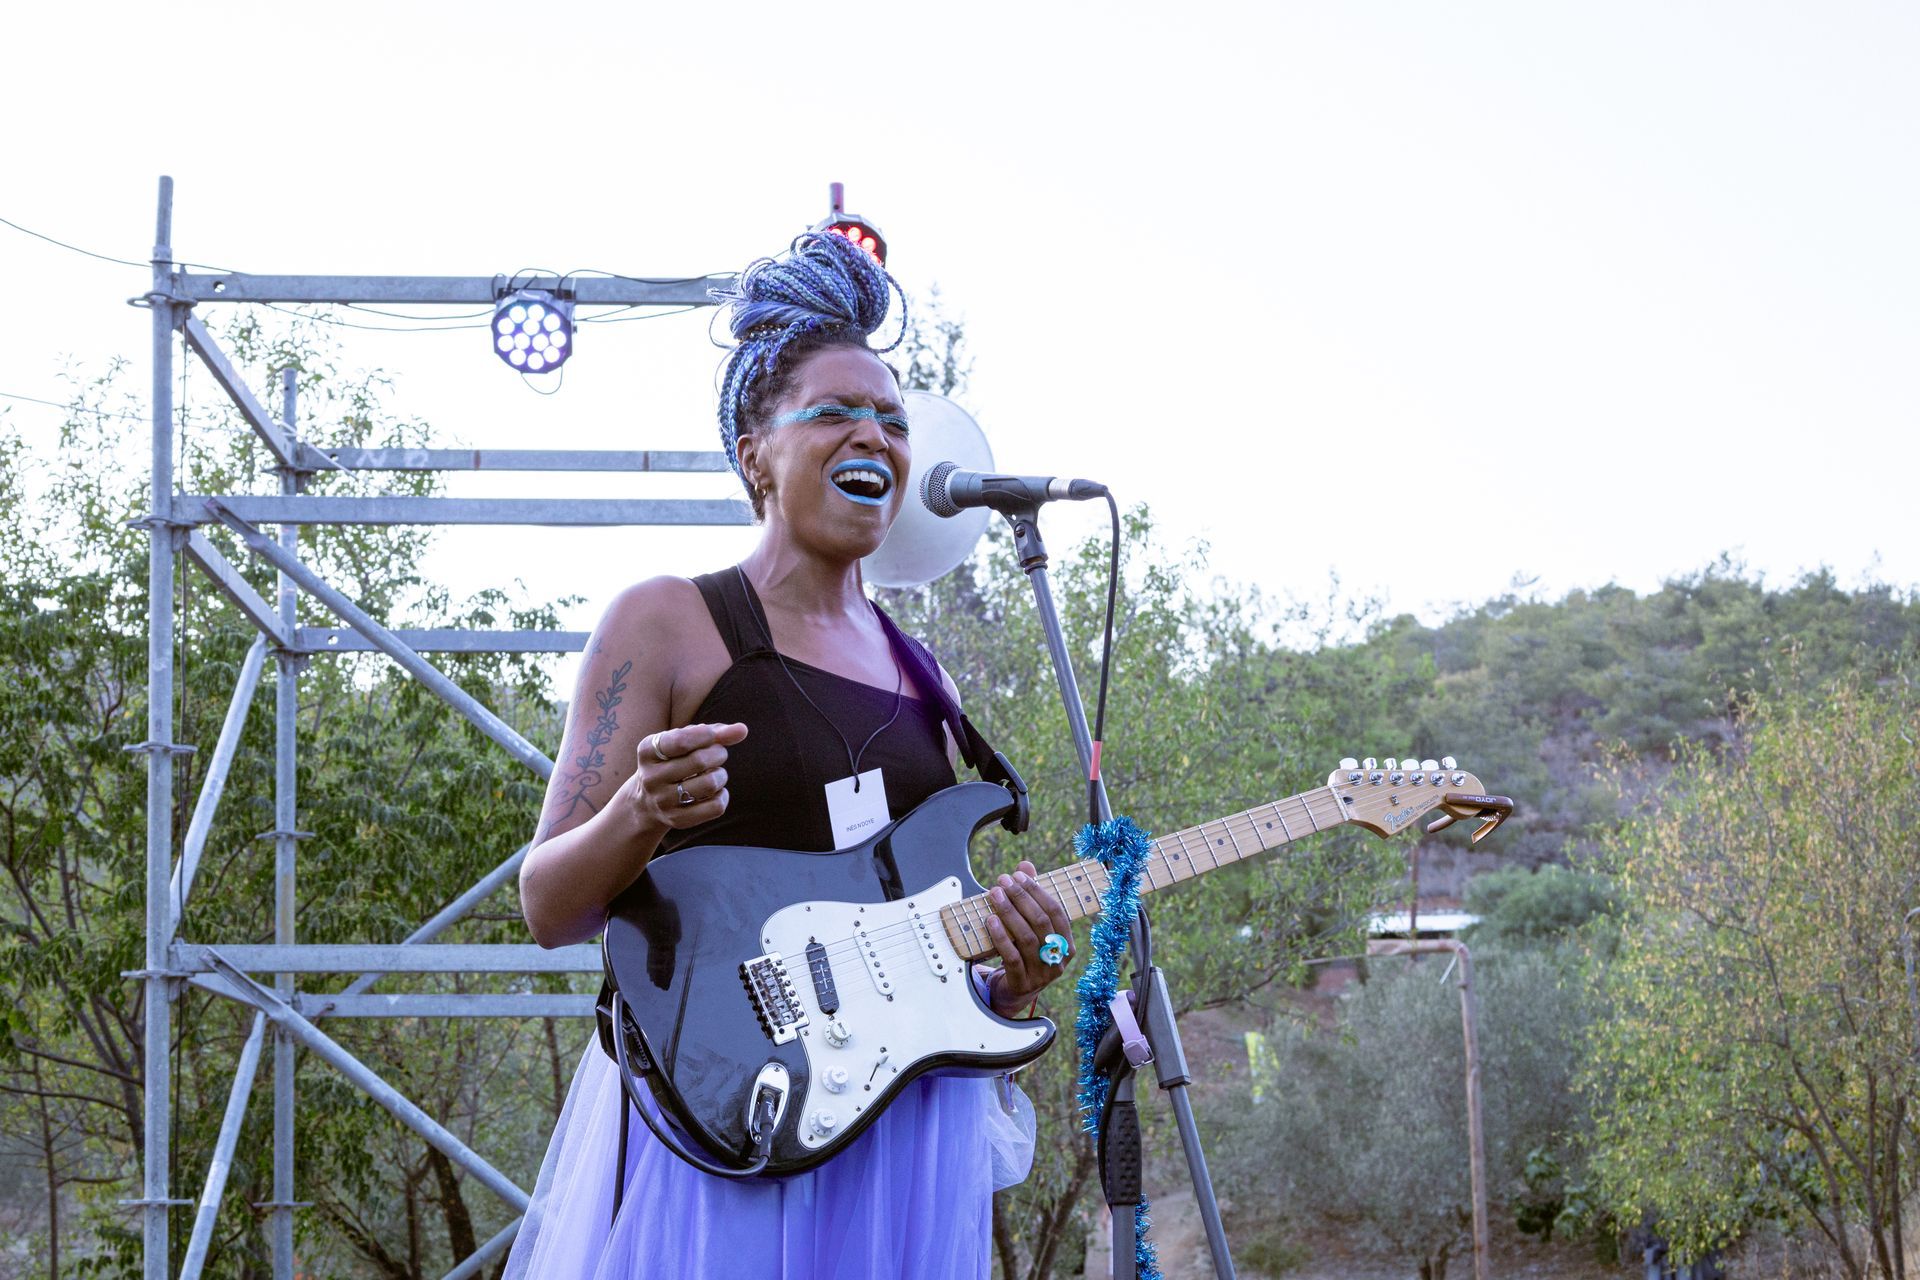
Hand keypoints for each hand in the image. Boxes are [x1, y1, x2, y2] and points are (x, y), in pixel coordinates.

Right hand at [631, 722, 747, 832]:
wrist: (647, 802)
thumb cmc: (674, 761)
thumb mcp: (684, 742)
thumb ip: (714, 732)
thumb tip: (742, 730)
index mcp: (648, 751)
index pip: (681, 740)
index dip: (705, 735)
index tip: (712, 735)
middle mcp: (650, 778)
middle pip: (699, 761)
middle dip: (718, 753)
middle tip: (718, 754)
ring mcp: (662, 802)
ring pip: (709, 784)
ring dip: (721, 775)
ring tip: (715, 773)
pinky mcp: (677, 820)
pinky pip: (715, 807)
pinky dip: (723, 796)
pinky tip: (715, 792)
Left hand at [983, 860, 1073, 1015]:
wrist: (1016, 991)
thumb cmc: (1026, 952)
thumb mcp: (1031, 927)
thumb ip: (1031, 897)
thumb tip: (1025, 865)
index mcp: (1067, 943)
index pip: (1056, 911)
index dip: (1037, 891)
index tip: (1018, 875)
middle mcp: (1058, 959)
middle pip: (1041, 922)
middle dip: (1021, 898)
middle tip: (1002, 881)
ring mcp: (1042, 974)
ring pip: (1027, 938)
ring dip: (1009, 913)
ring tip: (994, 895)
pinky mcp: (1023, 983)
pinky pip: (1012, 957)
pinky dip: (1001, 937)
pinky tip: (990, 920)